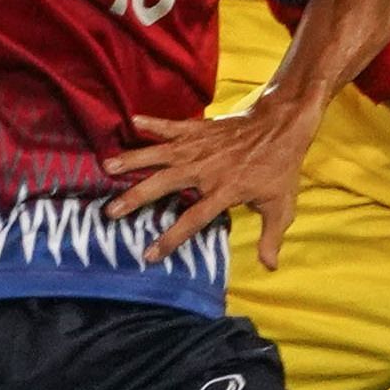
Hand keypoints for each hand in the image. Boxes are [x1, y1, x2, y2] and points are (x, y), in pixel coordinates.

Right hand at [102, 100, 324, 266]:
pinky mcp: (198, 129)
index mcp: (224, 191)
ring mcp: (199, 147)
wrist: (282, 125)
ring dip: (134, 160)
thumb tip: (269, 267)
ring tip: (107, 166)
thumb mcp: (281, 206)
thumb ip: (271, 237)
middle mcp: (206, 169)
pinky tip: (132, 122)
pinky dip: (153, 123)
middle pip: (165, 184)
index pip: (193, 219)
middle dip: (136, 198)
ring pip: (160, 154)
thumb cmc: (280, 168)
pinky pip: (171, 126)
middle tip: (111, 211)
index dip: (170, 238)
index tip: (149, 255)